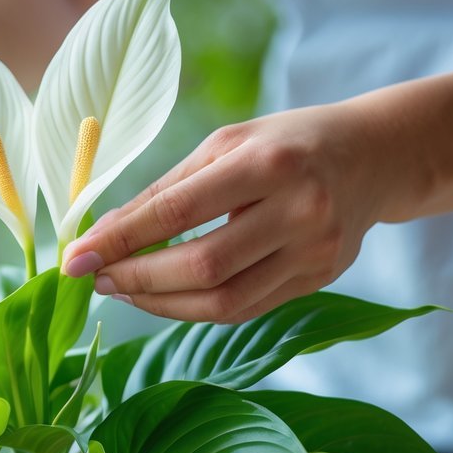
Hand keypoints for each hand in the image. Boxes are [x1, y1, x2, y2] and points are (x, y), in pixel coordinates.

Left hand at [60, 103, 404, 323]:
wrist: (376, 157)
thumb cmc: (288, 143)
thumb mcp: (227, 144)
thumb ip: (169, 188)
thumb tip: (104, 232)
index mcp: (268, 163)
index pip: (177, 211)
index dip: (120, 238)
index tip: (76, 255)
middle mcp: (298, 210)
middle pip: (201, 266)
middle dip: (136, 278)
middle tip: (95, 277)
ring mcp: (314, 253)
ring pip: (223, 301)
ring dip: (161, 303)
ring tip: (123, 289)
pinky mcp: (319, 281)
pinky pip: (245, 310)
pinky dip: (196, 309)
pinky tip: (164, 297)